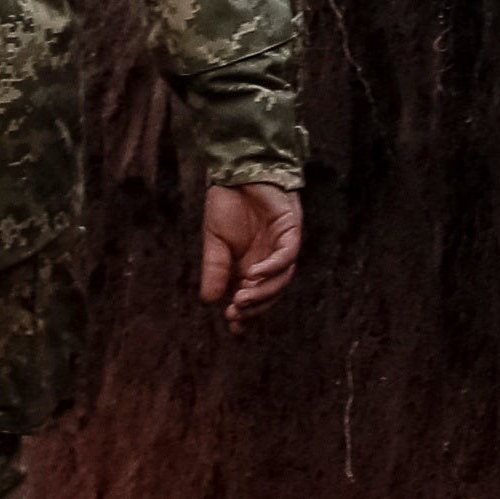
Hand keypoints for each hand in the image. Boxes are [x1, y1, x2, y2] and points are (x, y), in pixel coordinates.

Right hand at [199, 183, 304, 323]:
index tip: (232, 326)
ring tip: (241, 299)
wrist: (237, 172)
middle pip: (269, 294)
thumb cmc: (227, 204)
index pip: (253, 297)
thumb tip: (208, 300)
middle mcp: (270, 261)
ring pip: (281, 279)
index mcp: (251, 266)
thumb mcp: (214, 242)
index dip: (246, 314)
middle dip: (253, 307)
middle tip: (234, 314)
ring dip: (262, 292)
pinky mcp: (291, 231)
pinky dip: (272, 268)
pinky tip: (254, 275)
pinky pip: (287, 256)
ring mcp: (283, 247)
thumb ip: (214, 269)